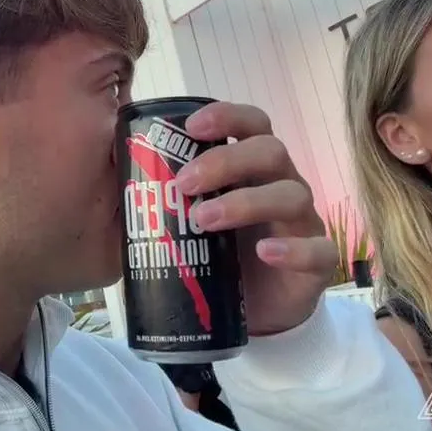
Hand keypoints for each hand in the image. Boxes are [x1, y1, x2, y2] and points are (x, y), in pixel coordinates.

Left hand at [175, 102, 336, 334]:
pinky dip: (292, 249)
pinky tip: (265, 253)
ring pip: (293, 195)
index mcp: (253, 168)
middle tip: (183, 184)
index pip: (253, 124)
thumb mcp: (189, 218)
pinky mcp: (317, 264)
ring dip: (245, 203)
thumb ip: (164, 190)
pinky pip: (318, 251)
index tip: (190, 126)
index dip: (227, 117)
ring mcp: (304, 223)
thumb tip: (113, 157)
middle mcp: (282, 185)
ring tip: (203, 221)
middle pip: (271, 151)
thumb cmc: (216, 253)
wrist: (248, 313)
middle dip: (226, 160)